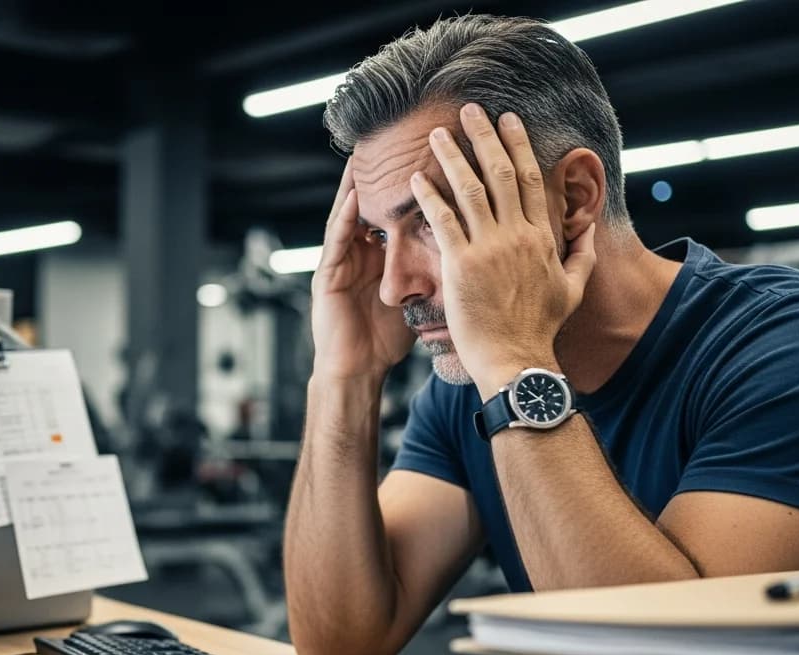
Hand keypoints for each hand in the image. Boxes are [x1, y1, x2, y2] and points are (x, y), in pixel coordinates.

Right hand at [310, 159, 414, 382]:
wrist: (356, 370)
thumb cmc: (385, 340)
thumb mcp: (415, 298)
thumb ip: (432, 275)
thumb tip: (471, 260)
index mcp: (381, 254)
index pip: (397, 210)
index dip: (412, 185)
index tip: (429, 157)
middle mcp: (360, 250)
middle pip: (374, 202)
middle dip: (384, 172)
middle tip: (399, 139)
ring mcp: (341, 259)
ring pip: (351, 212)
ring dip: (359, 182)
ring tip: (371, 152)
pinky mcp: (327, 274)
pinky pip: (337, 239)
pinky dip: (346, 216)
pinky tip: (355, 195)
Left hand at [409, 104, 596, 389]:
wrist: (517, 360)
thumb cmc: (540, 329)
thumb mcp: (573, 289)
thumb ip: (582, 255)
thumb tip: (589, 230)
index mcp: (542, 238)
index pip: (532, 180)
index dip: (518, 145)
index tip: (508, 120)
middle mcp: (517, 236)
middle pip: (502, 173)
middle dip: (485, 137)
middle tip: (470, 110)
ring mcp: (489, 249)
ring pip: (470, 189)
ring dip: (453, 156)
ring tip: (438, 133)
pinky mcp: (462, 266)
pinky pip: (444, 221)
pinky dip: (431, 195)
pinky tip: (417, 176)